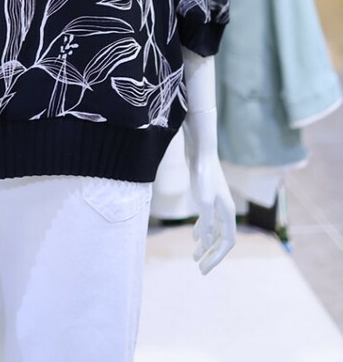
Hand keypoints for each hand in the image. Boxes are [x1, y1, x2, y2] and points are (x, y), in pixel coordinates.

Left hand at [184, 111, 236, 274]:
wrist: (200, 151)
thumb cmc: (203, 174)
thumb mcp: (203, 200)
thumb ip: (205, 222)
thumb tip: (206, 244)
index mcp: (228, 212)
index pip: (227, 242)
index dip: (217, 257)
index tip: (204, 269)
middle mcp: (225, 210)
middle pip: (221, 239)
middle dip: (211, 255)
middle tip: (199, 268)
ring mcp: (216, 203)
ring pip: (214, 230)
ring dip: (205, 245)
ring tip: (194, 257)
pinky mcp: (207, 197)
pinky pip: (208, 220)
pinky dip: (202, 230)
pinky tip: (194, 237)